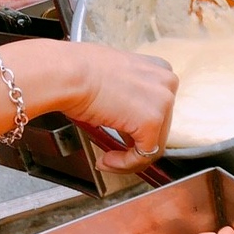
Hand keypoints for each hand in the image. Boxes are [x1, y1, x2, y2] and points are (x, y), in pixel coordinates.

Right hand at [64, 44, 178, 172]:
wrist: (66, 74)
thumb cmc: (77, 72)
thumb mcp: (114, 79)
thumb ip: (130, 95)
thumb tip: (128, 115)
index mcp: (159, 70)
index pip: (158, 109)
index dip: (138, 128)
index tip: (122, 138)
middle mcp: (167, 83)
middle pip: (159, 128)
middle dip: (134, 145)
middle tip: (112, 153)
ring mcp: (162, 102)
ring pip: (154, 144)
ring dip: (129, 158)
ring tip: (107, 159)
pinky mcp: (152, 121)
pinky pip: (144, 155)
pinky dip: (125, 164)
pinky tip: (107, 160)